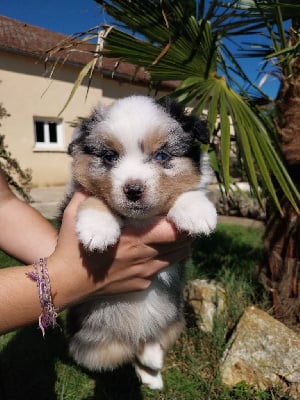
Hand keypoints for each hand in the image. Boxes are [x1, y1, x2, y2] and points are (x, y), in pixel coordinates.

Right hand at [48, 191, 191, 307]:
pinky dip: (165, 259)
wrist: (66, 283)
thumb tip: (93, 177)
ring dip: (180, 246)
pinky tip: (156, 250)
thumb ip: (87, 194)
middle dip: (186, 232)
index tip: (183, 210)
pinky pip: (162, 270)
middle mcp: (144, 258)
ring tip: (176, 233)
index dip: (184, 221)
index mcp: (134, 239)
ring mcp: (145, 274)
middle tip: (182, 219)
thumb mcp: (76, 215)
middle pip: (182, 245)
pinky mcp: (141, 284)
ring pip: (177, 259)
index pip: (174, 232)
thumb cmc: (71, 248)